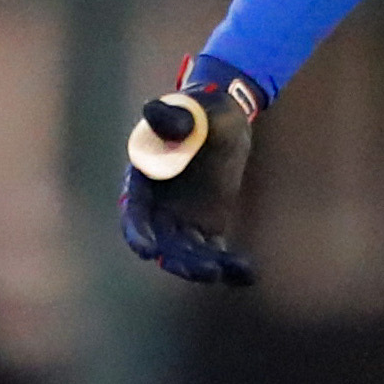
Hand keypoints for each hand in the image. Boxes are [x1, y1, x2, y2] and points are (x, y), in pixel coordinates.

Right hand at [118, 72, 261, 287]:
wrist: (223, 121)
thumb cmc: (201, 110)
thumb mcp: (191, 110)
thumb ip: (173, 117)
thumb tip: (151, 110)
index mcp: (145, 179)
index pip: (134, 212)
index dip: (138, 232)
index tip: (148, 251)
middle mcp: (158, 206)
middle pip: (163, 242)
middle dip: (180, 260)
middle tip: (206, 270)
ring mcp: (182, 220)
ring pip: (188, 253)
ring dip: (205, 266)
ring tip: (230, 271)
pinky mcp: (207, 226)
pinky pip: (214, 251)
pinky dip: (229, 264)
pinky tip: (248, 273)